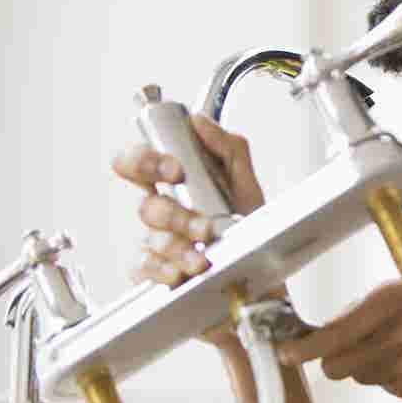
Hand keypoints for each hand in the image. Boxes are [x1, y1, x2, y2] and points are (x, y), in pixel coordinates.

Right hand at [111, 114, 272, 345]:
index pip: (139, 162)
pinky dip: (164, 270)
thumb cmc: (250, 233)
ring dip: (180, 246)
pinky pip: (145, 269)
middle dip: (173, 214)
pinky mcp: (155, 273)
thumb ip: (228, 148)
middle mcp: (162, 212)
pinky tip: (181, 272)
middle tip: (201, 225)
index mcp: (175, 185)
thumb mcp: (247, 185)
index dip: (147, 160)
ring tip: (205, 255)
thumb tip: (200, 122)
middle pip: (145, 204)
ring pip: (152, 239)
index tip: (176, 169)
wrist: (262, 280)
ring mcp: (156, 243)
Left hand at [276, 278, 401, 398]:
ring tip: (397, 346)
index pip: (332, 333)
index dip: (303, 348)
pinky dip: (390, 378)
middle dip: (334, 359)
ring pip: (359, 377)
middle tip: (352, 346)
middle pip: (336, 366)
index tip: (284, 353)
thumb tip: (323, 329)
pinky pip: (384, 388)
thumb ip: (364, 309)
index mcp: (389, 299)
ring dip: (366, 366)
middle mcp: (394, 334)